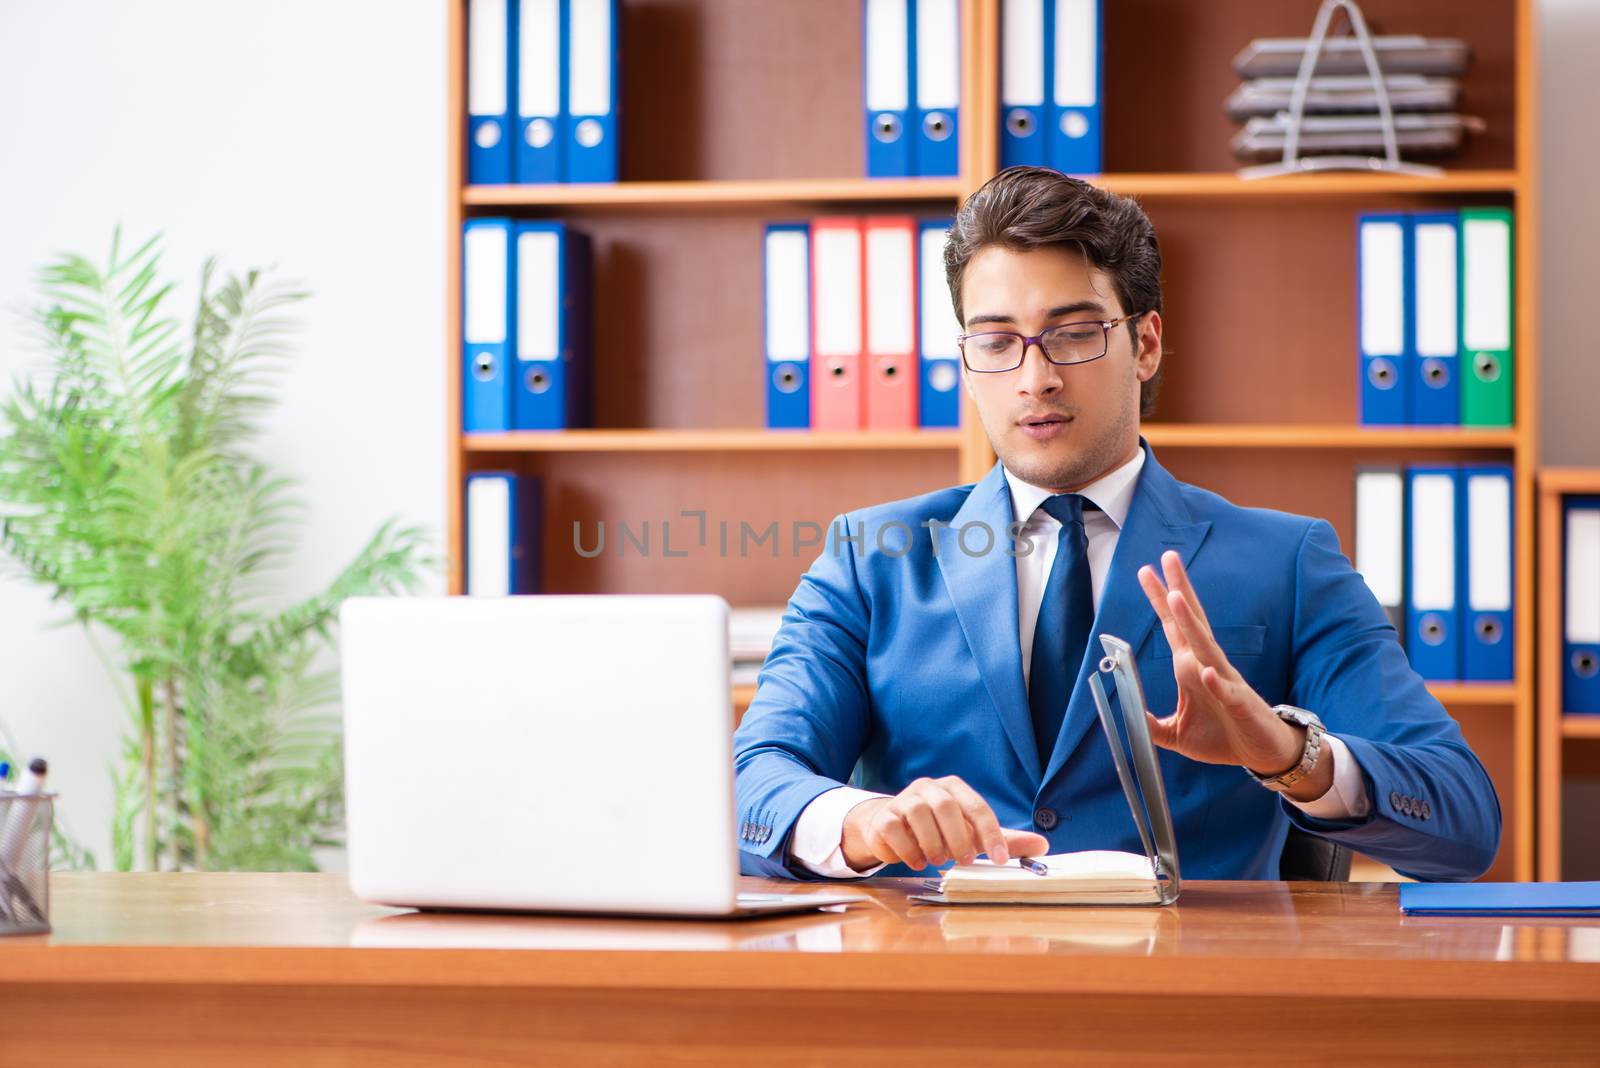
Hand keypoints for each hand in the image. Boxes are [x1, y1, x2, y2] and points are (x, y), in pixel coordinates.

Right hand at [840, 775, 1049, 872]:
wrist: (891, 828)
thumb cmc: (939, 830)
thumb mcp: (972, 835)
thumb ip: (1004, 840)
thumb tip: (1043, 846)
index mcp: (954, 788)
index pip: (977, 807)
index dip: (991, 833)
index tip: (1000, 859)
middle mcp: (928, 788)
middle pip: (945, 806)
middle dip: (958, 838)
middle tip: (964, 861)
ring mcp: (903, 800)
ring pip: (919, 815)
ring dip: (932, 845)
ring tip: (937, 859)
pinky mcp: (883, 817)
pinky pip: (895, 830)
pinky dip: (908, 851)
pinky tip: (916, 860)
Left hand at [1136, 550, 1303, 776]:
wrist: (1260, 753)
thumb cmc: (1222, 737)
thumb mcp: (1175, 734)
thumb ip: (1151, 725)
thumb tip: (1128, 717)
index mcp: (1189, 667)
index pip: (1172, 627)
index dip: (1159, 600)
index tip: (1146, 571)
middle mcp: (1206, 666)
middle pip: (1191, 623)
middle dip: (1178, 591)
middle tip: (1168, 558)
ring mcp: (1225, 683)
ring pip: (1206, 648)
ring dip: (1191, 623)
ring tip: (1176, 598)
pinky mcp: (1240, 705)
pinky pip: (1227, 691)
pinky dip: (1217, 682)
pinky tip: (1206, 671)